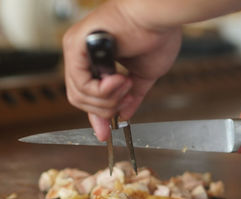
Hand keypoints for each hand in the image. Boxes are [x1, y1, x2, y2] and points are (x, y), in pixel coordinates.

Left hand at [63, 0, 180, 140]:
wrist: (160, 20)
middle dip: (106, 108)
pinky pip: (81, 84)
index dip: (98, 116)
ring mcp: (76, 49)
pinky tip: (120, 79)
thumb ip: (130, 98)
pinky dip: (103, 90)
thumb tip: (122, 117)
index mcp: (96, 61)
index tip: (105, 132)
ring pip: (80, 96)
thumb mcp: (143, 78)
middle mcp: (82, 55)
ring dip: (108, 98)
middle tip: (126, 97)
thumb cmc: (156, 38)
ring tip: (126, 83)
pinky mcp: (76, 44)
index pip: (87, 96)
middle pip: (80, 100)